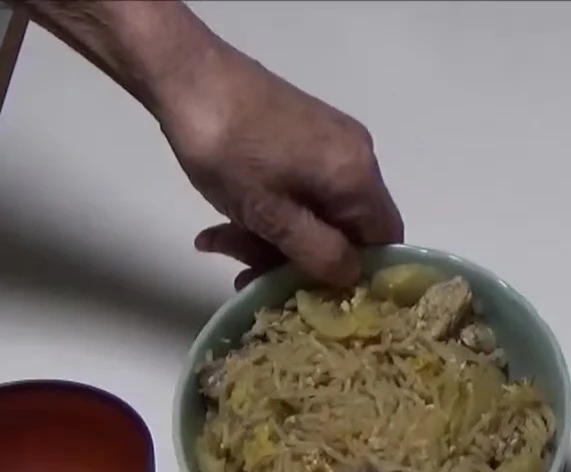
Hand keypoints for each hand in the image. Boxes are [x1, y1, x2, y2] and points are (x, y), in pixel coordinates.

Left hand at [157, 44, 403, 288]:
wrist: (185, 75)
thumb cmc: (229, 150)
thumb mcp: (271, 216)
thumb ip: (318, 254)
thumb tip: (352, 278)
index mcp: (360, 177)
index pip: (385, 243)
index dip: (356, 276)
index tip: (315, 297)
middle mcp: (357, 157)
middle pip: (346, 229)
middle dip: (298, 259)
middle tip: (246, 276)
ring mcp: (328, 142)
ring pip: (316, 211)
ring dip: (272, 238)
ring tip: (221, 243)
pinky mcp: (301, 134)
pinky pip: (299, 188)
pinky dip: (269, 210)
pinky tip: (222, 223)